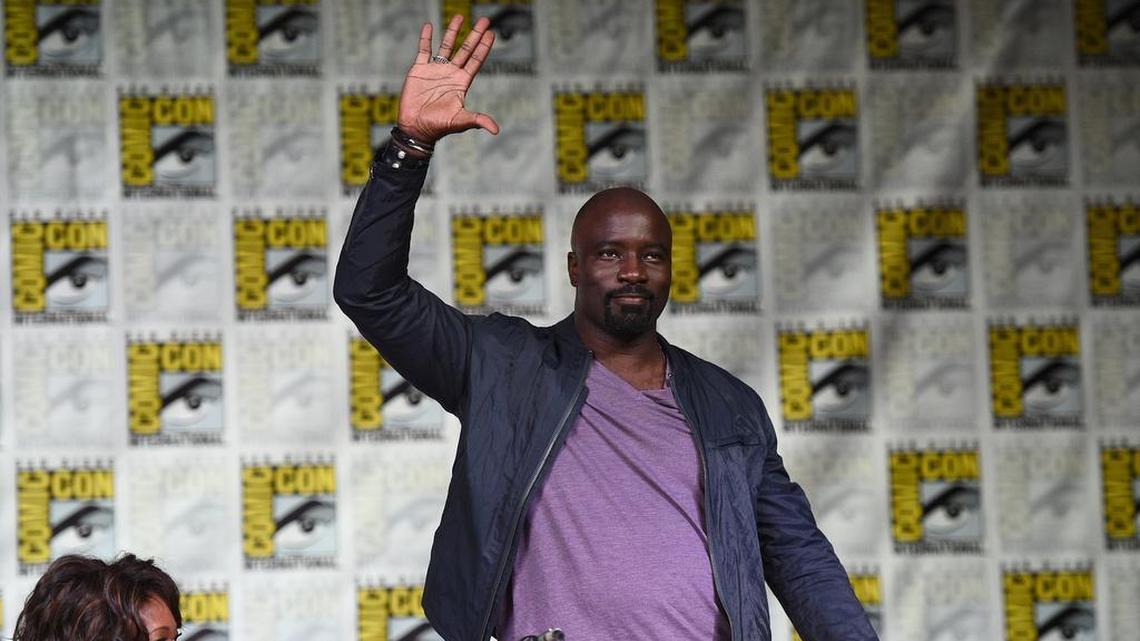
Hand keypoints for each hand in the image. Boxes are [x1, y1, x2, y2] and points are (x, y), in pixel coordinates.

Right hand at [397, 15, 499, 143]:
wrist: (416, 127)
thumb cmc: (438, 126)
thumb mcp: (460, 121)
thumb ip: (478, 120)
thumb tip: (496, 130)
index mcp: (461, 82)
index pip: (476, 60)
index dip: (483, 47)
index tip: (491, 33)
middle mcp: (450, 73)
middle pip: (465, 49)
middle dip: (475, 35)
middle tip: (484, 20)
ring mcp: (435, 70)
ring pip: (446, 46)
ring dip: (453, 32)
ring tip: (459, 17)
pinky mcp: (419, 70)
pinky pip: (423, 50)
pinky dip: (426, 38)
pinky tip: (429, 26)